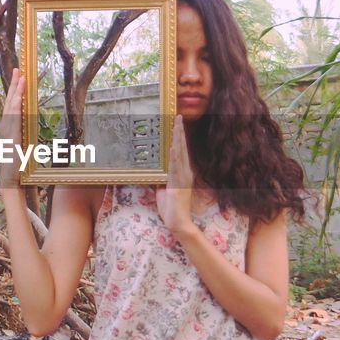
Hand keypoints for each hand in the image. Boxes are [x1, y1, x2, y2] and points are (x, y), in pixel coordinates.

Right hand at [0, 67, 23, 188]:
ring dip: (16, 91)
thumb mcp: (23, 147)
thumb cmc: (19, 167)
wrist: (12, 181)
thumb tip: (31, 125)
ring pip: (11, 106)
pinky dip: (16, 105)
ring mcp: (6, 131)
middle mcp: (4, 127)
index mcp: (8, 129)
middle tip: (18, 69)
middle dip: (14, 85)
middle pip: (9, 101)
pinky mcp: (11, 136)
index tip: (20, 78)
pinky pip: (13, 117)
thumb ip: (25, 136)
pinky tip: (19, 96)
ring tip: (20, 76)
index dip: (15, 91)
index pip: (11, 106)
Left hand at [156, 115, 196, 234]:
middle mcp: (185, 173)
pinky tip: (174, 146)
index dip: (179, 137)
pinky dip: (175, 157)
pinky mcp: (178, 185)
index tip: (177, 123)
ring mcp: (183, 178)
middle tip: (178, 116)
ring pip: (180, 154)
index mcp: (182, 173)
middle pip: (183, 148)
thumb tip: (154, 173)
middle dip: (180, 132)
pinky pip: (176, 168)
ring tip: (177, 125)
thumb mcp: (163, 191)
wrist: (179, 223)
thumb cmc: (171, 209)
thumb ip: (161, 180)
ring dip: (178, 139)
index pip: (181, 151)